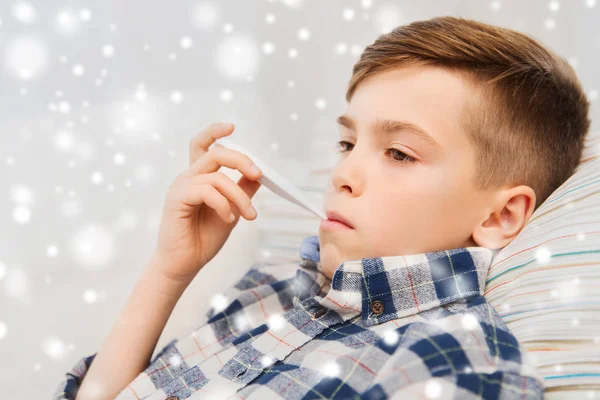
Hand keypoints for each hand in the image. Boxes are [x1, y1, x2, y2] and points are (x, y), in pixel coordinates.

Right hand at [151, 122, 261, 282]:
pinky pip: (206, 191)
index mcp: (199, 178)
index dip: (215, 132)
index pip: (203, 145)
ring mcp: (180, 187)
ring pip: (216, 176)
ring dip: (238, 195)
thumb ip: (242, 191)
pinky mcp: (176, 199)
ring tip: (249, 215)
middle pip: (215, 153)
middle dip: (240, 160)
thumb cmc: (203, 238)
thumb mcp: (232, 211)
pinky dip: (223, 204)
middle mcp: (188, 178)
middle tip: (258, 174)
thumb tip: (258, 174)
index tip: (232, 127)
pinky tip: (228, 218)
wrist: (184, 264)